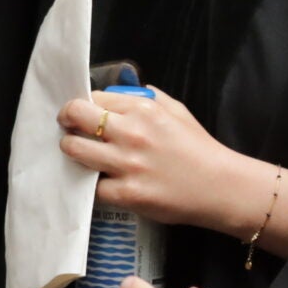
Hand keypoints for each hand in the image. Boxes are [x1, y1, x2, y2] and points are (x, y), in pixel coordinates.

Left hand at [56, 85, 239, 230]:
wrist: (220, 187)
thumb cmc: (198, 147)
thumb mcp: (176, 110)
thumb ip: (146, 97)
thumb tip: (117, 94)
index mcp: (143, 108)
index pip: (93, 97)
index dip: (83, 105)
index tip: (80, 114)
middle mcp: (131, 132)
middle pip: (76, 116)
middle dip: (67, 121)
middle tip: (69, 129)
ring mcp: (127, 164)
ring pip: (75, 149)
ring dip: (72, 150)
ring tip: (79, 154)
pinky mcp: (127, 193)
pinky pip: (92, 185)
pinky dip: (92, 183)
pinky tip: (100, 180)